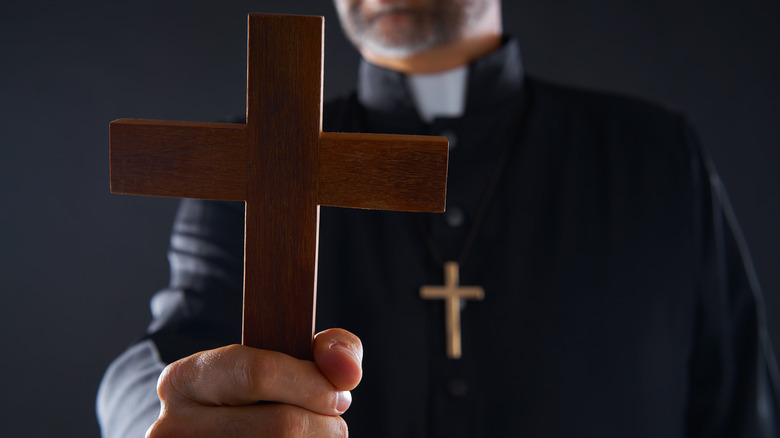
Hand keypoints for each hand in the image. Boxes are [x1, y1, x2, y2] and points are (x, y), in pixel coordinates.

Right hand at [146, 328, 362, 436]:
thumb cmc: (259, 400)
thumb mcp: (282, 362)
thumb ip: (326, 351)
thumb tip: (346, 372)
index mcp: (185, 380)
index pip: (258, 374)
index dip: (312, 386)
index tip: (337, 398)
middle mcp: (173, 427)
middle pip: (282, 428)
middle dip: (324, 426)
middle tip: (331, 426)